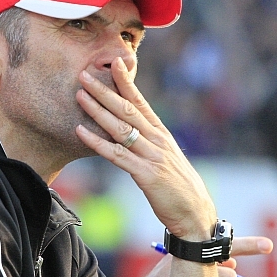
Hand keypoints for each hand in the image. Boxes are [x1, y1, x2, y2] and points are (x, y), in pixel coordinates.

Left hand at [75, 58, 214, 239]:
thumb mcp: (165, 158)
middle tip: (85, 74)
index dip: (127, 82)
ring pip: (120, 128)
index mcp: (161, 134)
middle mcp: (157, 140)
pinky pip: (117, 155)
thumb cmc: (179, 187)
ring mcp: (152, 156)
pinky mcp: (146, 175)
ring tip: (80, 95)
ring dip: (98, 110)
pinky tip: (81, 132)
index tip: (115, 62)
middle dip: (105, 90)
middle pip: (127, 109)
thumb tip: (134, 130)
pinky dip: (97, 143)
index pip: (141, 102)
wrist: (196, 214)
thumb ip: (150, 142)